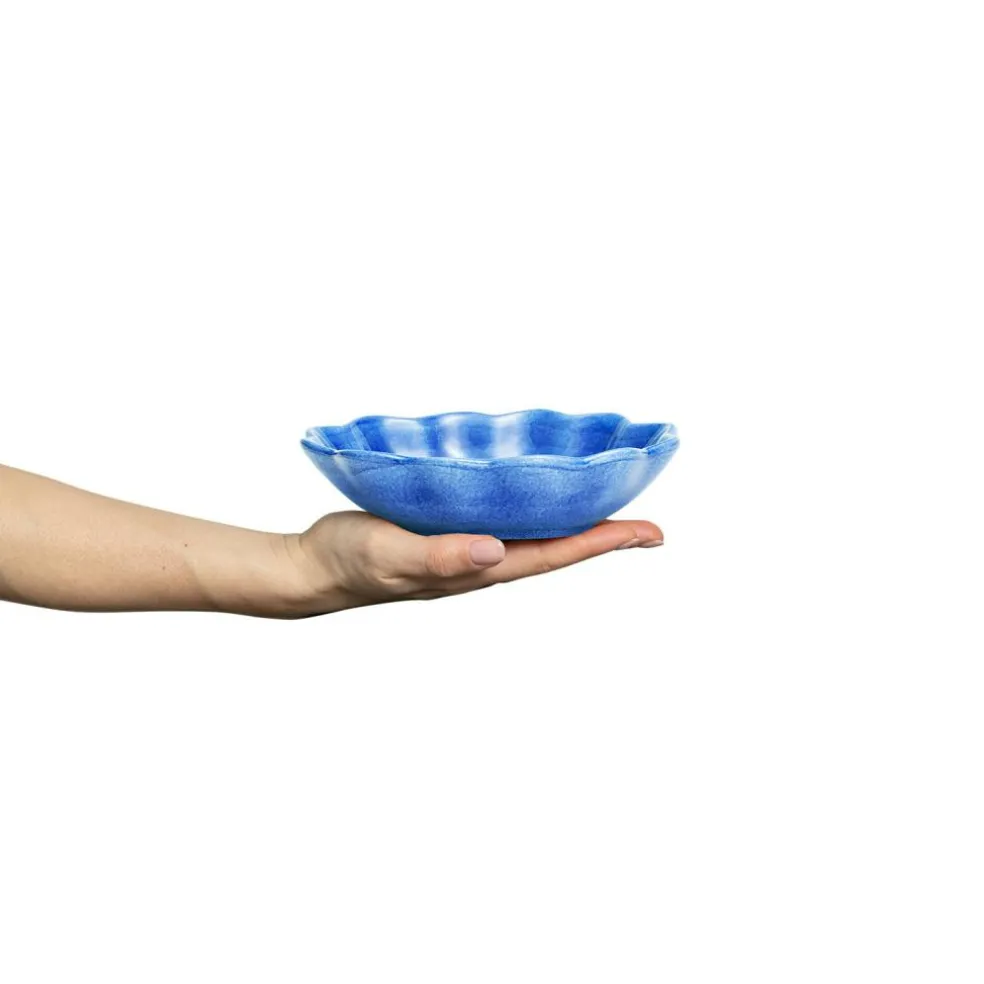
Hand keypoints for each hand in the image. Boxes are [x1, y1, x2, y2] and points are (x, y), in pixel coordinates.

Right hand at [282, 511, 663, 615]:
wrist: (316, 567)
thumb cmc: (350, 562)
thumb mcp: (390, 556)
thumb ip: (439, 556)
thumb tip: (496, 552)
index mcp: (478, 569)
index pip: (555, 555)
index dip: (604, 542)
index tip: (650, 532)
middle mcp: (484, 561)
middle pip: (558, 546)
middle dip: (605, 534)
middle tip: (650, 522)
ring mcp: (468, 547)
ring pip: (535, 532)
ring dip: (575, 520)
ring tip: (609, 501)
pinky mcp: (450, 529)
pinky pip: (506, 516)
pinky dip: (534, 504)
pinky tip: (540, 489)